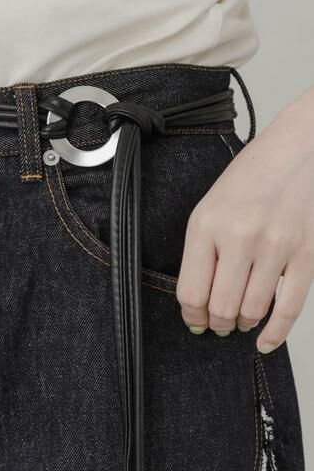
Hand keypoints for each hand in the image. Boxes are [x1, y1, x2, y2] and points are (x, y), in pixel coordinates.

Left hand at [176, 93, 313, 352]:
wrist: (296, 153)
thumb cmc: (248, 179)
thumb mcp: (209, 208)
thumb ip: (201, 252)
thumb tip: (198, 301)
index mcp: (207, 225)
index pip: (191, 291)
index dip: (191, 316)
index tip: (194, 322)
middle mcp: (240, 237)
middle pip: (221, 307)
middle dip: (216, 324)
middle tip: (217, 325)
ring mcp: (275, 247)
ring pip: (252, 312)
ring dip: (242, 325)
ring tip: (239, 322)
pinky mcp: (305, 255)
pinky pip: (290, 308)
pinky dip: (275, 332)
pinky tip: (264, 340)